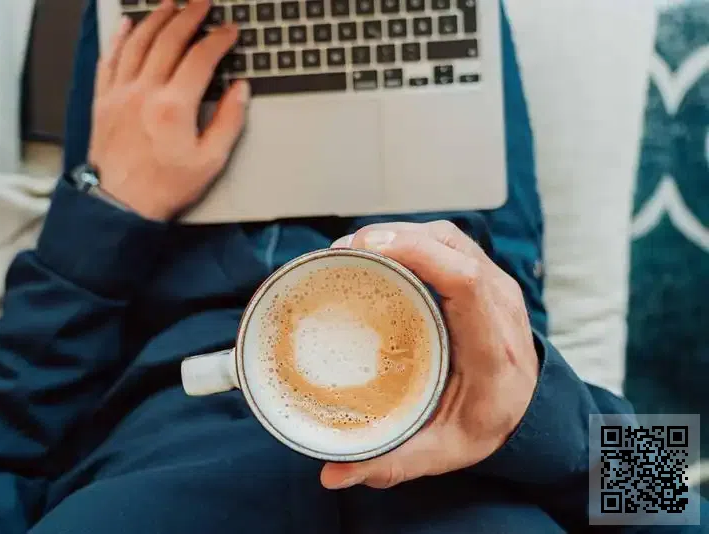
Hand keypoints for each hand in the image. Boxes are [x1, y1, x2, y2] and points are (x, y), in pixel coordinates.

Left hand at [88, 1, 248, 220]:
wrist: (119, 204)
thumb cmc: (164, 187)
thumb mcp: (210, 161)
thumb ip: (228, 121)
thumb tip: (239, 90)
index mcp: (174, 105)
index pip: (200, 58)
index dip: (218, 39)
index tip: (229, 30)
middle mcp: (144, 91)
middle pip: (168, 39)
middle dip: (189, 16)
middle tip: (202, 3)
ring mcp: (120, 93)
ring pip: (138, 42)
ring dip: (156, 18)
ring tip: (170, 4)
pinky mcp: (103, 100)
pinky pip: (110, 58)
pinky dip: (120, 38)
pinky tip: (128, 25)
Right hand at [321, 222, 539, 489]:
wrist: (530, 406)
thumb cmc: (486, 424)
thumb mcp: (444, 451)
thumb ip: (392, 463)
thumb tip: (331, 475)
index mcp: (493, 348)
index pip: (466, 283)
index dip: (417, 254)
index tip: (366, 249)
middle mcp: (500, 307)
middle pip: (451, 248)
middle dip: (393, 236)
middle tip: (340, 251)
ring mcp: (495, 285)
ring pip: (447, 237)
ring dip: (398, 232)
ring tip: (351, 247)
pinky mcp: (483, 276)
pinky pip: (445, 243)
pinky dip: (409, 238)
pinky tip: (378, 250)